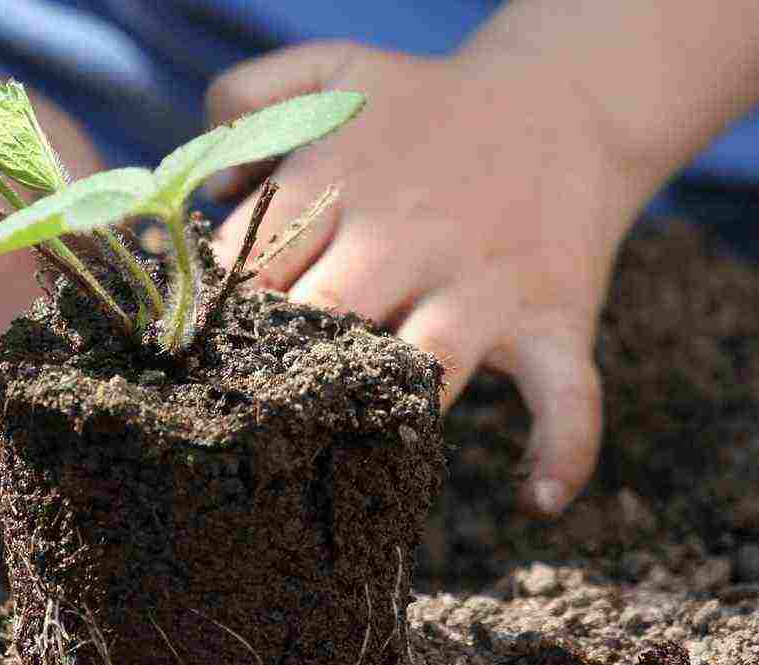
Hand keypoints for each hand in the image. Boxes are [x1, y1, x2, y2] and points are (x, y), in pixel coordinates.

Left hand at [206, 42, 659, 515]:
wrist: (565, 100)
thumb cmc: (428, 104)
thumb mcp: (331, 70)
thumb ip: (245, 98)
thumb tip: (208, 191)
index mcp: (342, 184)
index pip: (253, 264)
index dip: (215, 319)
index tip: (191, 363)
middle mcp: (406, 239)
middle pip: (323, 320)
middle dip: (279, 373)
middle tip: (244, 426)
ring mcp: (482, 286)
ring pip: (425, 368)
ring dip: (384, 417)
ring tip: (345, 468)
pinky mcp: (552, 319)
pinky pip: (567, 395)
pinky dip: (564, 449)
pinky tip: (537, 499)